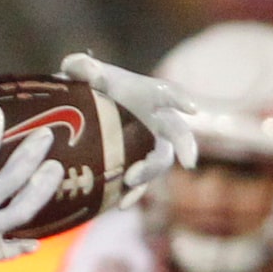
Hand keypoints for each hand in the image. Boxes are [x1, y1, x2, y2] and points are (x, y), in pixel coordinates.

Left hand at [60, 51, 197, 202]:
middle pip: (177, 134)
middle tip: (173, 166)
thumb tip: (87, 71)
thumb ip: (82, 67)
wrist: (81, 114)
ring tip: (129, 186)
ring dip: (148, 174)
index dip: (181, 100)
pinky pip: (142, 184)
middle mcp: (156, 121)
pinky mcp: (136, 168)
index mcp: (148, 95)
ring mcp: (149, 147)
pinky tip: (120, 204)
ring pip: (159, 163)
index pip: (169, 94)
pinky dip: (134, 194)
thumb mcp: (80, 73)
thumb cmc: (89, 87)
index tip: (192, 110)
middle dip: (182, 147)